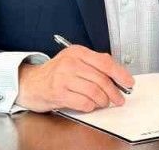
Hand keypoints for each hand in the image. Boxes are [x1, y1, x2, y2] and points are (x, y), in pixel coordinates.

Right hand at [16, 45, 134, 112]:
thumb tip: (118, 75)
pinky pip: (84, 102)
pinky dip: (91, 106)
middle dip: (114, 92)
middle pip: (102, 79)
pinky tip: (90, 105)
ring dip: (103, 101)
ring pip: (94, 92)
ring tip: (103, 102)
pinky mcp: (59, 93)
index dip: (120, 74)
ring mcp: (63, 78)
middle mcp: (70, 63)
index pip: (105, 62)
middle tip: (119, 98)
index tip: (128, 82)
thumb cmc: (55, 73)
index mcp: (77, 52)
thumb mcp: (74, 61)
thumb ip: (94, 65)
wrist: (30, 83)